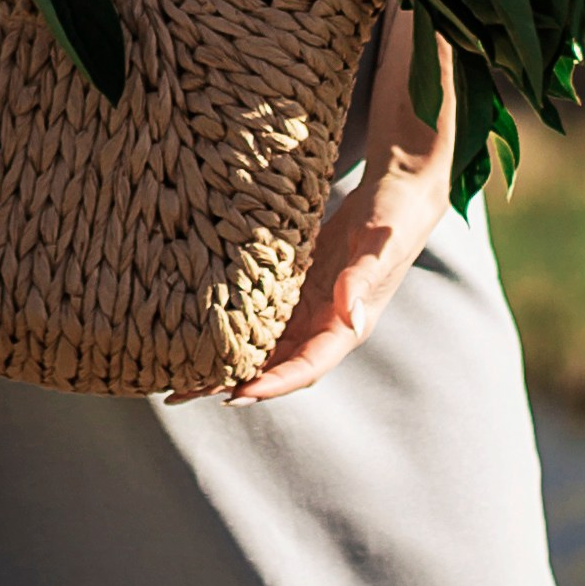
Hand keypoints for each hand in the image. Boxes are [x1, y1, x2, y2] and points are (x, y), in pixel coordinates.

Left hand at [203, 8, 454, 406]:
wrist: (404, 188)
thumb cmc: (396, 214)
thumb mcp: (382, 240)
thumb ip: (365, 279)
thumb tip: (348, 321)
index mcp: (349, 322)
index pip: (307, 367)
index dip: (273, 385)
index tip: (235, 397)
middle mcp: (328, 322)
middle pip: (278, 366)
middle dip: (235, 384)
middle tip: (183, 395)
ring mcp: (312, 305)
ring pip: (267, 344)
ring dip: (229, 360)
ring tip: (179, 373)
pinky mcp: (300, 283)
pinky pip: (264, 313)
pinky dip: (236, 325)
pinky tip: (202, 324)